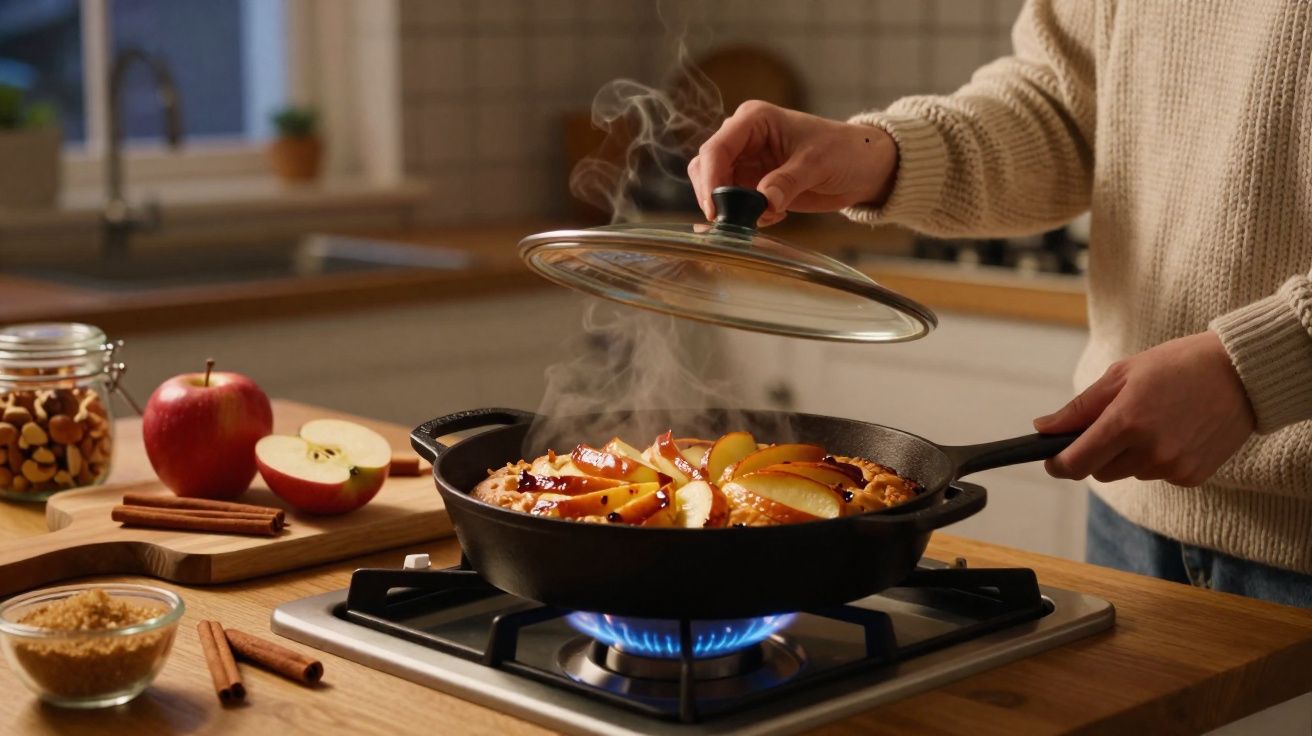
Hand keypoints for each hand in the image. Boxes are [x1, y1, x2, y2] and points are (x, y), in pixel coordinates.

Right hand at [687, 101, 898, 225]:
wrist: (863, 167)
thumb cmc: (844, 151)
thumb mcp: (818, 163)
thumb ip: (788, 181)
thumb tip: (764, 202)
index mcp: (754, 120)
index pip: (717, 148)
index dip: (711, 179)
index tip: (716, 208)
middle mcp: (744, 138)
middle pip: (707, 167)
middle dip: (716, 196)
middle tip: (733, 222)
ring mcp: (746, 161)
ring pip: (715, 186)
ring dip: (731, 208)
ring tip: (764, 216)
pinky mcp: (753, 183)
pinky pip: (733, 203)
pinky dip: (747, 215)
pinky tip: (775, 215)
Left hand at [1034, 331, 1255, 486]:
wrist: (1242, 373)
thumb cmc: (1177, 365)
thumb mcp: (1122, 374)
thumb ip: (1080, 408)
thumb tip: (1042, 429)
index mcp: (1126, 422)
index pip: (1076, 463)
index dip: (1058, 463)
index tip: (1052, 457)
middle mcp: (1149, 450)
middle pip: (1099, 472)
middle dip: (1096, 453)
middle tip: (1113, 423)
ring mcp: (1173, 467)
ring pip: (1129, 473)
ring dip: (1129, 455)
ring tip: (1153, 420)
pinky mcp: (1192, 476)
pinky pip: (1157, 475)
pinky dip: (1157, 459)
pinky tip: (1175, 432)